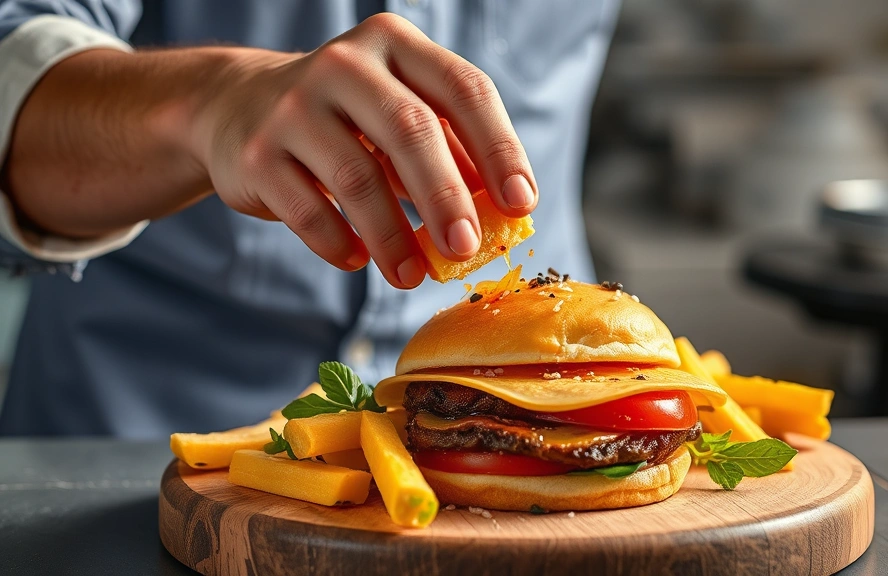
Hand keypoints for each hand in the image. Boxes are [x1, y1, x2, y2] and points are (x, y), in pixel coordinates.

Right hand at [195, 13, 536, 287]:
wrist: (236, 108)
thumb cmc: (346, 120)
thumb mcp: (402, 118)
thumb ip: (453, 155)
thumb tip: (505, 213)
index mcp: (396, 45)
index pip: (464, 90)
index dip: (499, 149)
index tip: (521, 204)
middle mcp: (345, 65)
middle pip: (411, 130)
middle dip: (446, 197)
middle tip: (467, 248)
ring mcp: (293, 107)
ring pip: (358, 178)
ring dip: (393, 238)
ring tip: (413, 277)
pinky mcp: (255, 154)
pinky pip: (307, 210)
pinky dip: (338, 243)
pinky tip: (357, 260)